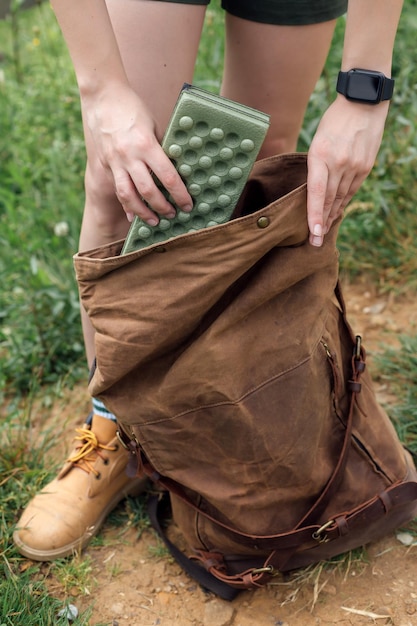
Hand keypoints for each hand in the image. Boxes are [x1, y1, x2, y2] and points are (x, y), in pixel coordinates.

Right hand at [82, 83, 192, 224]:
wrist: (103, 97)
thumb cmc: (133, 109)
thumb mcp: (153, 126)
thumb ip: (162, 148)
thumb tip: (175, 169)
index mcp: (146, 144)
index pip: (168, 176)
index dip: (180, 194)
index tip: (188, 205)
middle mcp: (129, 156)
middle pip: (148, 191)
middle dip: (162, 207)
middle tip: (173, 215)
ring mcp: (115, 161)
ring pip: (128, 196)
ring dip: (143, 212)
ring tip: (154, 222)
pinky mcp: (106, 164)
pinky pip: (117, 189)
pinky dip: (126, 205)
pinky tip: (133, 216)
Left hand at [306, 96, 388, 245]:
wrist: (363, 104)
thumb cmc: (333, 122)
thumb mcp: (317, 141)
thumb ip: (315, 166)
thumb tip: (311, 190)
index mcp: (321, 156)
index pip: (317, 193)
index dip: (315, 215)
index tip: (313, 233)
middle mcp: (339, 164)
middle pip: (329, 200)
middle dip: (322, 224)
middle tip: (315, 243)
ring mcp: (355, 167)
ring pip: (341, 198)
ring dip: (331, 216)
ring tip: (322, 232)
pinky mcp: (365, 167)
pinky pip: (352, 190)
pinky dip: (343, 203)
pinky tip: (336, 213)